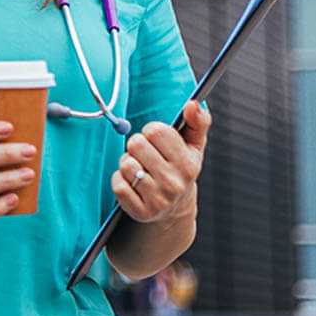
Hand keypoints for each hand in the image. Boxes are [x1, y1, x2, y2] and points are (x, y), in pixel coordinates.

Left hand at [112, 101, 209, 223]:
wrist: (175, 207)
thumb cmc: (180, 167)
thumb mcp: (193, 145)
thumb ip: (197, 122)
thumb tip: (193, 104)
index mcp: (188, 164)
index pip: (155, 131)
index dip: (151, 131)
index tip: (157, 141)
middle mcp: (174, 183)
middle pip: (136, 144)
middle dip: (137, 146)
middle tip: (146, 155)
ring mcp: (158, 199)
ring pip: (125, 164)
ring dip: (128, 163)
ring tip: (140, 169)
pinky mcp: (141, 211)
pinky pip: (117, 184)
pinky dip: (120, 180)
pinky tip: (133, 183)